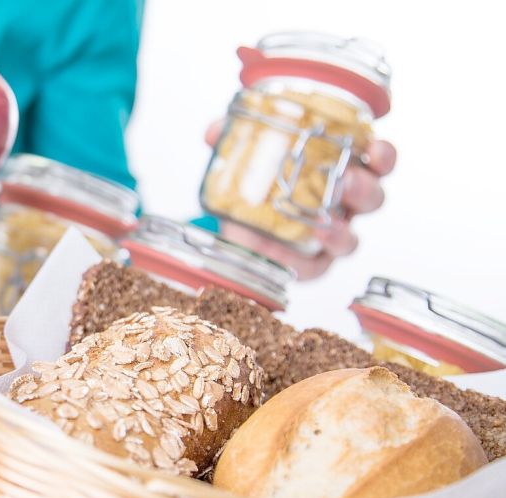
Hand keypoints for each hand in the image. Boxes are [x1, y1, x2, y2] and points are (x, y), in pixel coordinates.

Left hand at [205, 120, 396, 279]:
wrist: (233, 222)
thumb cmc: (258, 182)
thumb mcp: (248, 152)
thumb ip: (235, 139)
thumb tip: (215, 130)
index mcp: (340, 169)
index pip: (377, 161)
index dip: (383, 155)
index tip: (374, 148)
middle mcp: (341, 204)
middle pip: (371, 199)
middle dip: (365, 189)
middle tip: (348, 179)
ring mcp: (329, 236)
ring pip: (352, 237)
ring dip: (342, 230)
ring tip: (325, 223)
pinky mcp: (310, 264)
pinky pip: (318, 266)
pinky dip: (308, 261)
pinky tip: (295, 252)